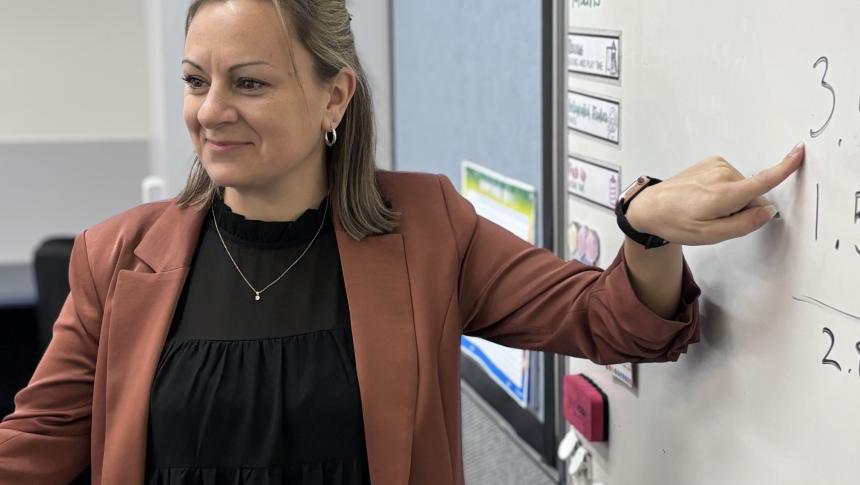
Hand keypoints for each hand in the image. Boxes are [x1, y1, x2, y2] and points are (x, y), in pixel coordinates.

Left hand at [626, 143, 804, 245]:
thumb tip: (767, 212)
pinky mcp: (712, 162)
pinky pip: (731, 180)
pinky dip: (723, 190)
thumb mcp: (710, 235)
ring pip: (742, 188)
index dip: (784, 168)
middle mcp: (722, 174)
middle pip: (752, 195)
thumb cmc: (675, 222)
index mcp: (724, 194)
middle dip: (741, 209)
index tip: (800, 153)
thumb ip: (743, 225)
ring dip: (730, 201)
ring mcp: (716, 165)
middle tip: (713, 219)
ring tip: (704, 208)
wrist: (651, 207)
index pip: (762, 181)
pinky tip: (703, 197)